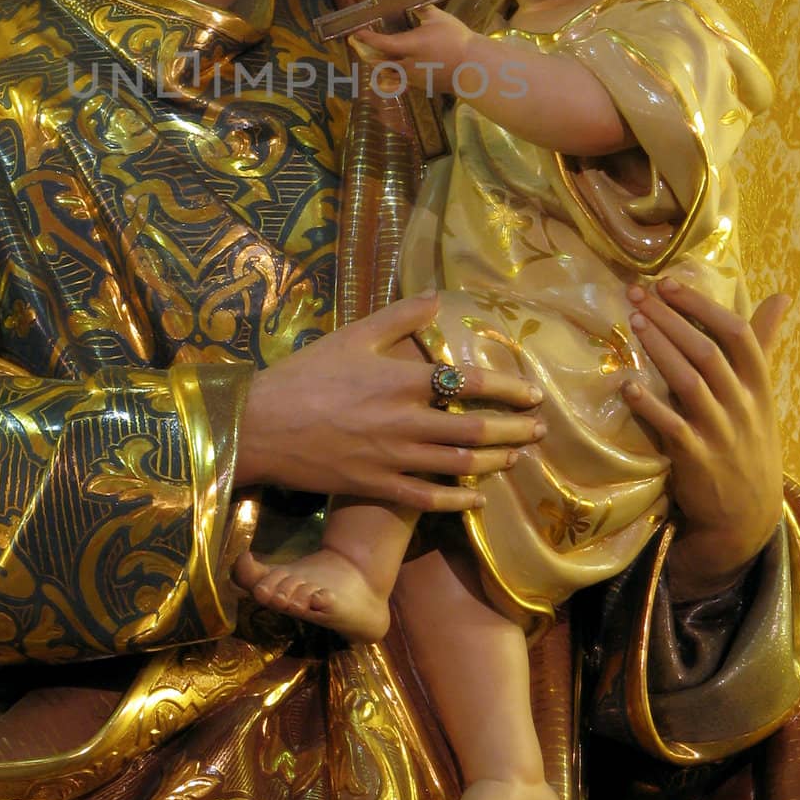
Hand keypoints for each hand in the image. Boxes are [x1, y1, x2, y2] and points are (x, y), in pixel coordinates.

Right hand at [236, 292, 544, 510]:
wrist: (259, 425)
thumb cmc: (304, 375)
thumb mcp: (351, 335)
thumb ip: (398, 317)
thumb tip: (438, 298)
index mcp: (400, 380)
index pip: (468, 384)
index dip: (508, 390)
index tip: (534, 394)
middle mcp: (404, 421)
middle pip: (474, 430)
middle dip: (514, 430)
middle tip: (540, 430)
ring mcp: (392, 458)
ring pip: (458, 466)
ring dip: (495, 463)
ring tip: (517, 457)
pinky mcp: (375, 486)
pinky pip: (426, 499)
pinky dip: (457, 501)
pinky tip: (477, 501)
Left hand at [353, 4, 477, 94]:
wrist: (474, 67)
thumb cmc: (457, 40)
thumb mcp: (440, 19)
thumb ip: (423, 10)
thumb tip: (413, 2)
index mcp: (410, 46)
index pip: (382, 43)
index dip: (367, 38)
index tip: (356, 33)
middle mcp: (407, 65)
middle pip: (379, 63)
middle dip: (368, 55)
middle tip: (360, 47)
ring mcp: (414, 78)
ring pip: (389, 74)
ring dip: (381, 67)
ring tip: (375, 59)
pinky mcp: (422, 86)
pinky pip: (402, 81)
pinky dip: (395, 75)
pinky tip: (396, 70)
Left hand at [622, 279, 789, 601]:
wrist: (746, 516)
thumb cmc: (748, 441)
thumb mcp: (762, 394)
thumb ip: (763, 343)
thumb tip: (781, 296)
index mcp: (758, 386)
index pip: (739, 335)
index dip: (703, 306)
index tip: (668, 282)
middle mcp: (742, 406)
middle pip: (708, 352)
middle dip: (671, 318)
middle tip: (637, 293)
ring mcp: (719, 433)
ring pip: (690, 383)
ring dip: (660, 349)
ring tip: (633, 321)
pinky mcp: (695, 459)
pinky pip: (671, 427)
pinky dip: (648, 405)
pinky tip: (626, 386)